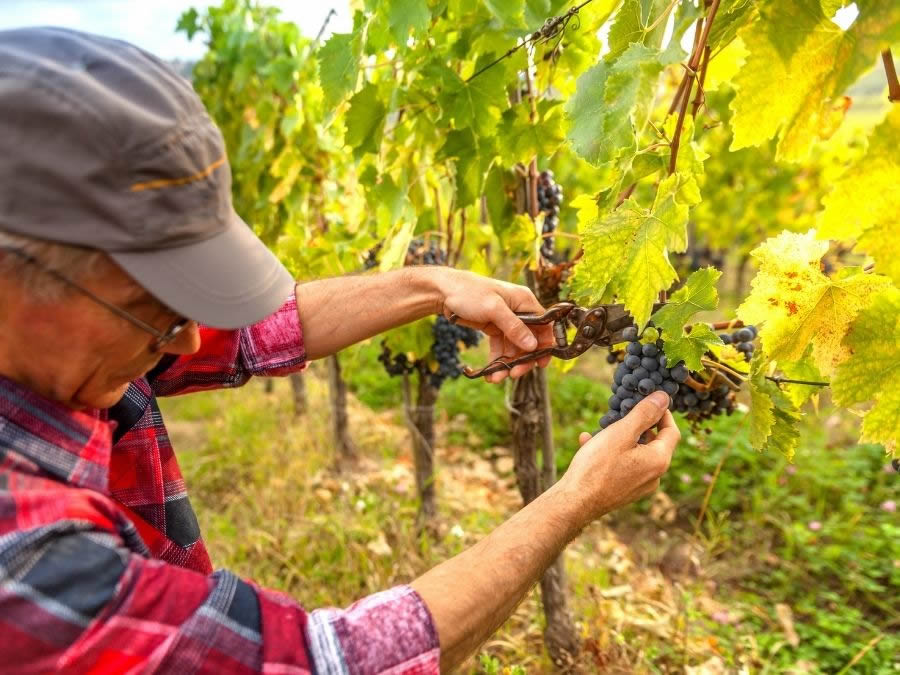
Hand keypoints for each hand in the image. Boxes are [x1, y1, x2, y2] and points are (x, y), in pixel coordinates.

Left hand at [435, 269, 554, 382]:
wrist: (444, 291)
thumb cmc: (470, 292)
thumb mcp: (493, 309)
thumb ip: (514, 327)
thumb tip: (532, 345)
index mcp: (524, 301)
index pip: (544, 325)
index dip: (545, 345)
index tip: (541, 363)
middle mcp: (519, 311)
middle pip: (530, 340)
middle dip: (523, 359)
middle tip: (514, 374)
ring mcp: (506, 321)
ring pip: (514, 347)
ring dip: (508, 363)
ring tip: (496, 378)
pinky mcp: (494, 328)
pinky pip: (501, 347)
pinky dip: (497, 360)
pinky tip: (491, 373)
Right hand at [559, 391, 679, 525]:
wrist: (575, 502)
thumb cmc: (598, 466)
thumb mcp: (621, 433)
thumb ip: (644, 414)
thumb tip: (663, 397)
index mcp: (659, 460)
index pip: (672, 431)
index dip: (663, 413)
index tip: (649, 401)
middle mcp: (655, 476)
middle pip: (653, 443)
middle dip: (637, 425)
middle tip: (620, 413)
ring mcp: (640, 486)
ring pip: (635, 453)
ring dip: (620, 438)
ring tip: (599, 429)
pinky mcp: (625, 492)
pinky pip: (623, 466)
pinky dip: (610, 453)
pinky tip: (587, 443)